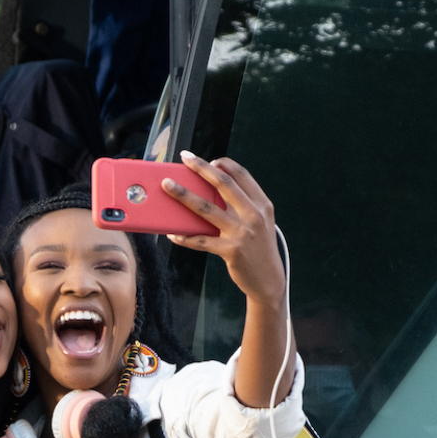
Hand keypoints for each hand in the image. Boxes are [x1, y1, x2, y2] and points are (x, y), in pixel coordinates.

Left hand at [160, 151, 284, 311]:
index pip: (241, 175)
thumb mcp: (260, 222)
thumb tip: (210, 191)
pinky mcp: (230, 251)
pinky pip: (200, 240)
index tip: (208, 159)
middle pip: (223, 183)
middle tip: (185, 157)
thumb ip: (243, 206)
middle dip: (201, 167)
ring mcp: (241, 232)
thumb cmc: (259, 249)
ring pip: (205, 208)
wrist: (269, 280)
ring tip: (167, 185)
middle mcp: (253, 215)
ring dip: (183, 194)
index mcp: (262, 204)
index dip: (223, 163)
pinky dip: (184, 237)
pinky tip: (172, 233)